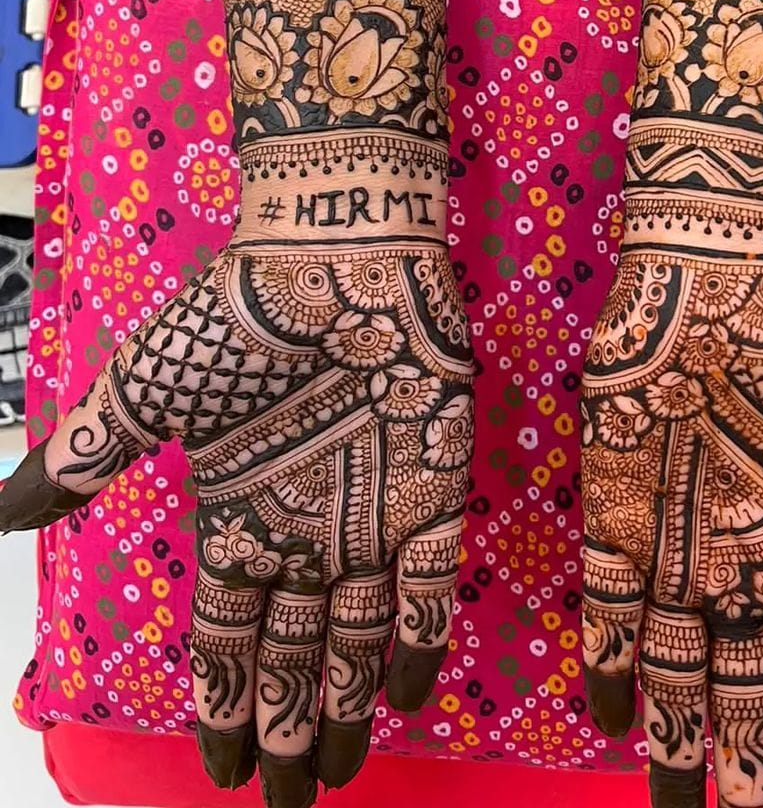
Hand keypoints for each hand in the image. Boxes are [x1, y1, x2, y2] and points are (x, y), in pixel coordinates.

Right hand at [0, 242, 473, 807]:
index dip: (220, 704)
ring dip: (348, 703)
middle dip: (289, 728)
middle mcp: (304, 528)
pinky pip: (428, 582)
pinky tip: (409, 694)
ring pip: (355, 636)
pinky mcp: (429, 487)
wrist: (335, 255)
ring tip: (342, 773)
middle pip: (291, 655)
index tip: (224, 773)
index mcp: (238, 513)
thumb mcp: (146, 392)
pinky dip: (417, 638)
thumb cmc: (240, 319)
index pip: (224, 638)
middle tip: (291, 804)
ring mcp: (369, 512)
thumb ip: (87, 456)